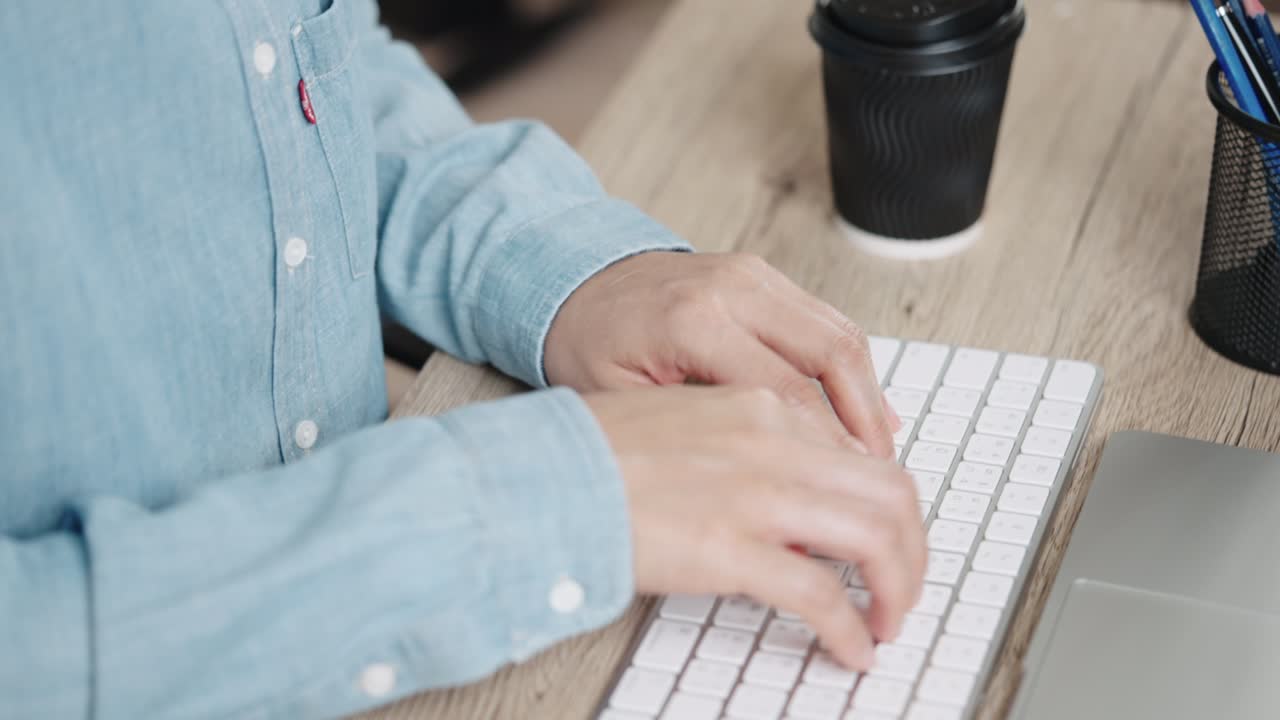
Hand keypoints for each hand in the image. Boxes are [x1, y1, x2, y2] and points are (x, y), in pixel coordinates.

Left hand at [546, 252, 899, 458]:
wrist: (572, 278)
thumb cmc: (588, 343)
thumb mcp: (622, 403)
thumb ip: (690, 439)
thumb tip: (755, 492)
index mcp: (693, 321)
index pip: (786, 392)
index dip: (825, 448)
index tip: (842, 491)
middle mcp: (732, 288)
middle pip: (832, 353)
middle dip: (865, 419)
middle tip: (877, 476)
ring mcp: (752, 275)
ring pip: (841, 333)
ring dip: (867, 393)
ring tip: (877, 452)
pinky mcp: (762, 275)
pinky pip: (826, 320)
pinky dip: (849, 367)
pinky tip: (861, 409)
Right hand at [585, 385, 924, 668]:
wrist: (543, 473)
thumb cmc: (597, 454)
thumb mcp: (688, 426)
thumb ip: (750, 453)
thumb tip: (795, 508)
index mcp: (761, 409)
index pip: (863, 455)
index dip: (889, 508)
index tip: (887, 543)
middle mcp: (771, 443)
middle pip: (890, 493)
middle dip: (913, 550)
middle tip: (905, 589)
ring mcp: (754, 493)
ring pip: (876, 538)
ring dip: (897, 588)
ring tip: (888, 622)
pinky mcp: (730, 547)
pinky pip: (821, 595)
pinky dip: (849, 629)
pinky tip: (850, 649)